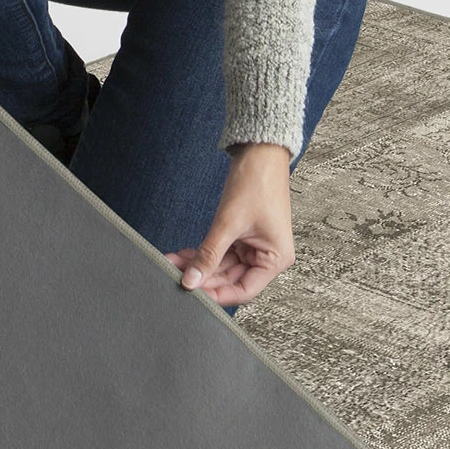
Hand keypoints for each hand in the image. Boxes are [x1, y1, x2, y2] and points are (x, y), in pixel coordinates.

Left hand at [164, 142, 295, 306]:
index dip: (218, 294)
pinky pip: (221, 253)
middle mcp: (267, 257)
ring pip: (222, 267)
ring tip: (173, 262)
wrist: (260, 153)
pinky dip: (203, 254)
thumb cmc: (257, 183)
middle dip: (202, 277)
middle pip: (230, 280)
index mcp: (275, 259)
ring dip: (199, 265)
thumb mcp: (228, 223)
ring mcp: (254, 248)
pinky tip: (183, 254)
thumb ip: (209, 255)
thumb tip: (191, 280)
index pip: (244, 290)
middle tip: (176, 276)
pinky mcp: (243, 238)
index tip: (193, 294)